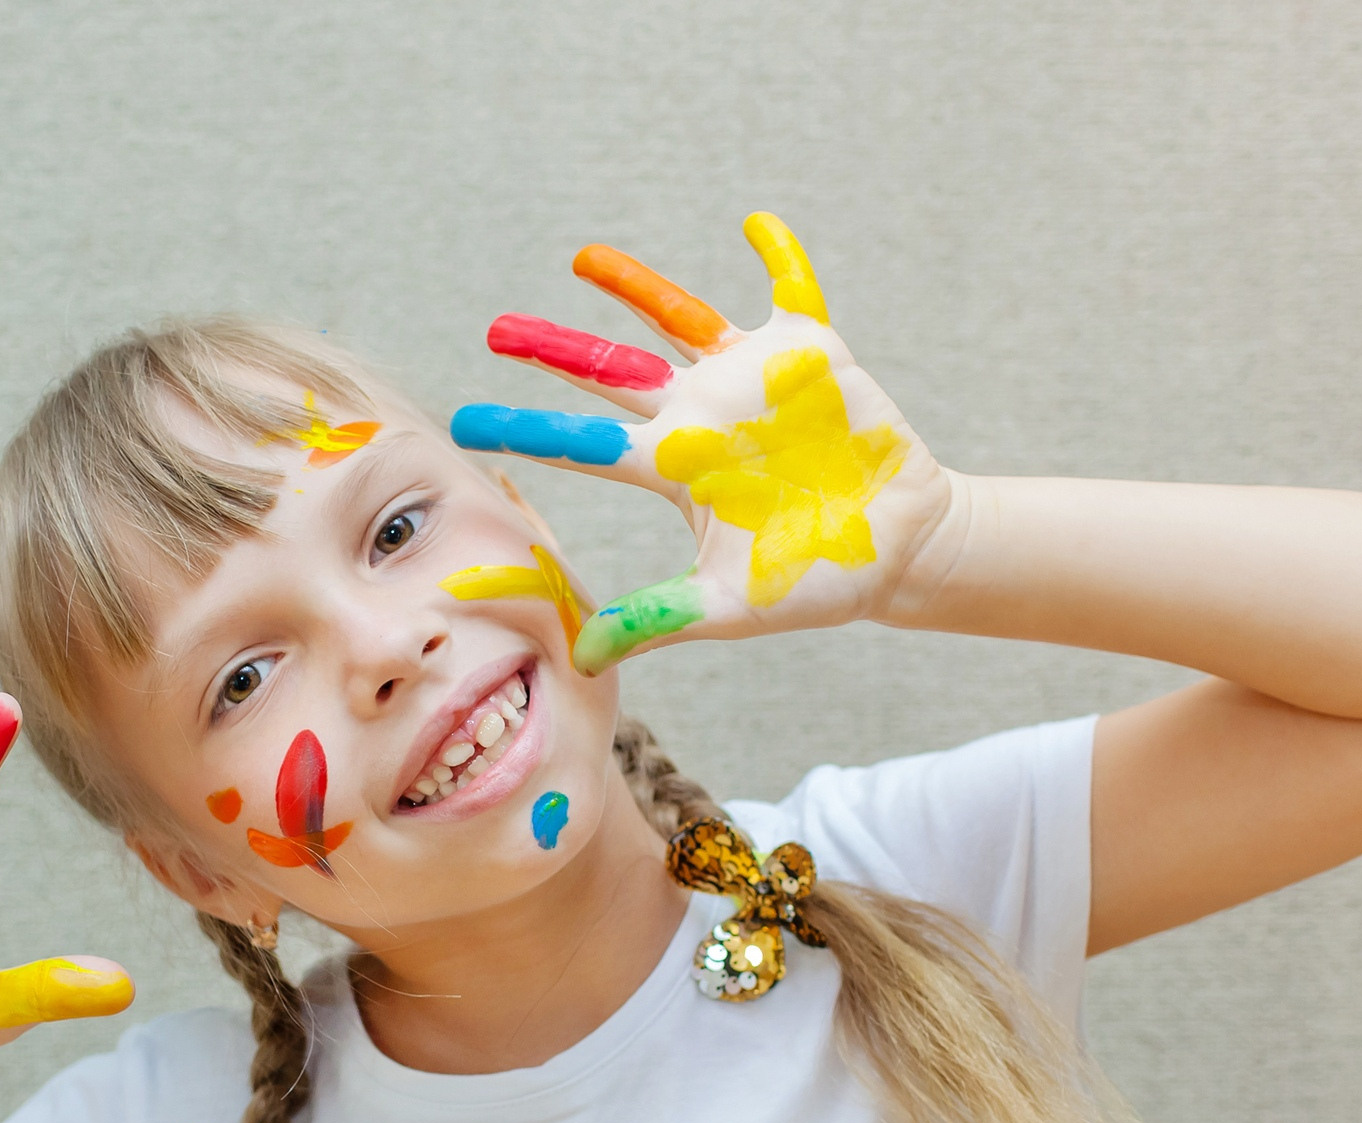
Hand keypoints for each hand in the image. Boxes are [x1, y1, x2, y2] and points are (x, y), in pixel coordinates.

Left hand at [453, 212, 962, 673]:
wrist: (897, 550)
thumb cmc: (811, 584)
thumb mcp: (728, 607)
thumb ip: (656, 620)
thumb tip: (581, 660)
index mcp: (674, 468)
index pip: (584, 444)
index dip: (525, 431)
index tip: (464, 422)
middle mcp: (699, 415)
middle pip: (610, 372)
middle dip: (553, 350)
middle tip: (495, 329)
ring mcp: (749, 379)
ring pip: (679, 318)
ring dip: (634, 287)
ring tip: (581, 259)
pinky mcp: (809, 354)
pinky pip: (790, 289)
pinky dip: (777, 255)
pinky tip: (753, 224)